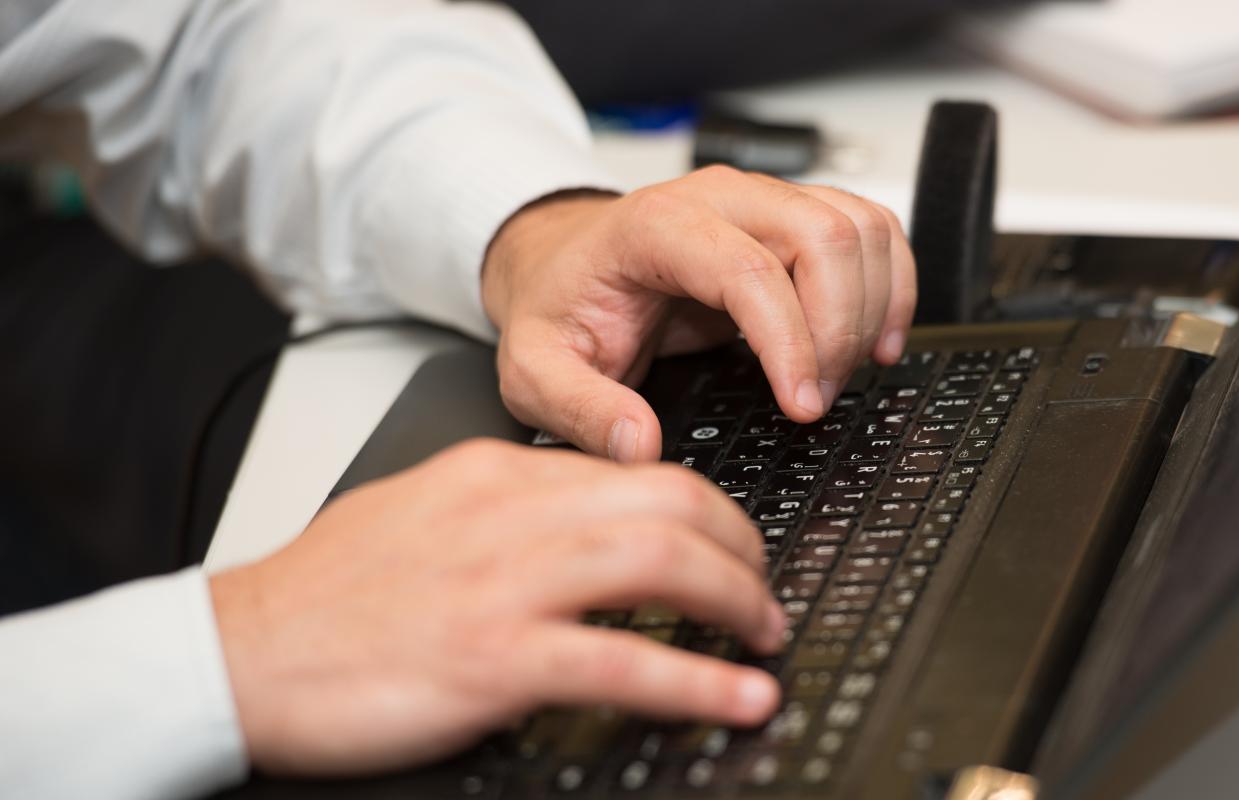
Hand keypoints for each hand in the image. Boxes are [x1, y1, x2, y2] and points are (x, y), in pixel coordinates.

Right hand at [209, 440, 785, 775]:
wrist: (239, 652)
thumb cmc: (324, 594)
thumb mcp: (423, 513)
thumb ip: (508, 510)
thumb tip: (584, 526)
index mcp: (495, 474)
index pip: (635, 472)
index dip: (706, 509)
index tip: (730, 541)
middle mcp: (511, 514)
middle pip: (670, 504)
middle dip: (740, 546)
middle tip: (762, 588)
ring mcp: (505, 584)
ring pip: (663, 565)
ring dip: (738, 602)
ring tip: (766, 635)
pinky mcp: (495, 658)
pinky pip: (626, 662)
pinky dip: (699, 683)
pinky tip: (739, 698)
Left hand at [481, 166, 916, 461]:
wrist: (564, 263)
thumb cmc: (560, 307)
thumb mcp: (535, 370)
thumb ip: (581, 409)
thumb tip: (640, 447)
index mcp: (657, 227)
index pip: (751, 270)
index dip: (792, 340)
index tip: (802, 406)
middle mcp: (720, 200)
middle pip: (824, 236)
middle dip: (840, 329)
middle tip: (814, 400)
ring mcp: (765, 202)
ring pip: (860, 228)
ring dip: (872, 309)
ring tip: (840, 376)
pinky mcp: (795, 217)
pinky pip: (873, 231)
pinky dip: (892, 287)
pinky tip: (877, 342)